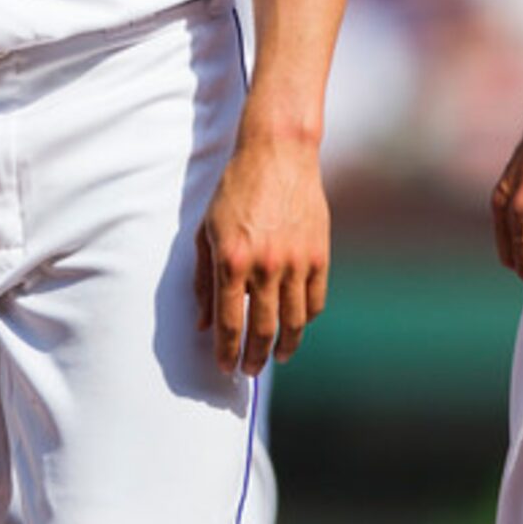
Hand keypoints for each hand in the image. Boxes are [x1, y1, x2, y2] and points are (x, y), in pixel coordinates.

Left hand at [193, 124, 329, 376]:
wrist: (278, 154)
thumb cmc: (235, 190)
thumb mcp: (207, 231)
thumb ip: (203, 280)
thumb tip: (203, 323)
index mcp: (232, 260)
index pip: (230, 323)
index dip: (227, 351)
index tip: (226, 366)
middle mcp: (265, 266)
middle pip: (264, 330)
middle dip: (255, 357)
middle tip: (250, 369)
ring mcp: (296, 262)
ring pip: (294, 322)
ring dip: (285, 347)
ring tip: (278, 357)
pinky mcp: (319, 255)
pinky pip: (315, 300)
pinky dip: (306, 319)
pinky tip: (297, 325)